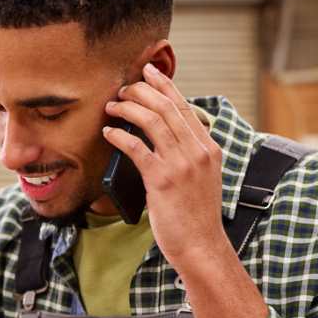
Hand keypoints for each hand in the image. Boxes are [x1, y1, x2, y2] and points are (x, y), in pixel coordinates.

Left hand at [102, 63, 232, 273]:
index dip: (164, 85)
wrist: (201, 245)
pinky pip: (136, 147)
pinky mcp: (162, 179)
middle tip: (122, 88)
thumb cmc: (196, 217)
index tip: (148, 72)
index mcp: (209, 148)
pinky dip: (119, 136)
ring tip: (112, 106)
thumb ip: (189, 156)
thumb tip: (164, 139)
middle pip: (166, 106)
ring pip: (152, 120)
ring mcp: (181, 164)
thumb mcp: (202, 179)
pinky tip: (108, 133)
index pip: (184, 106)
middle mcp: (198, 151)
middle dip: (141, 91)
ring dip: (127, 108)